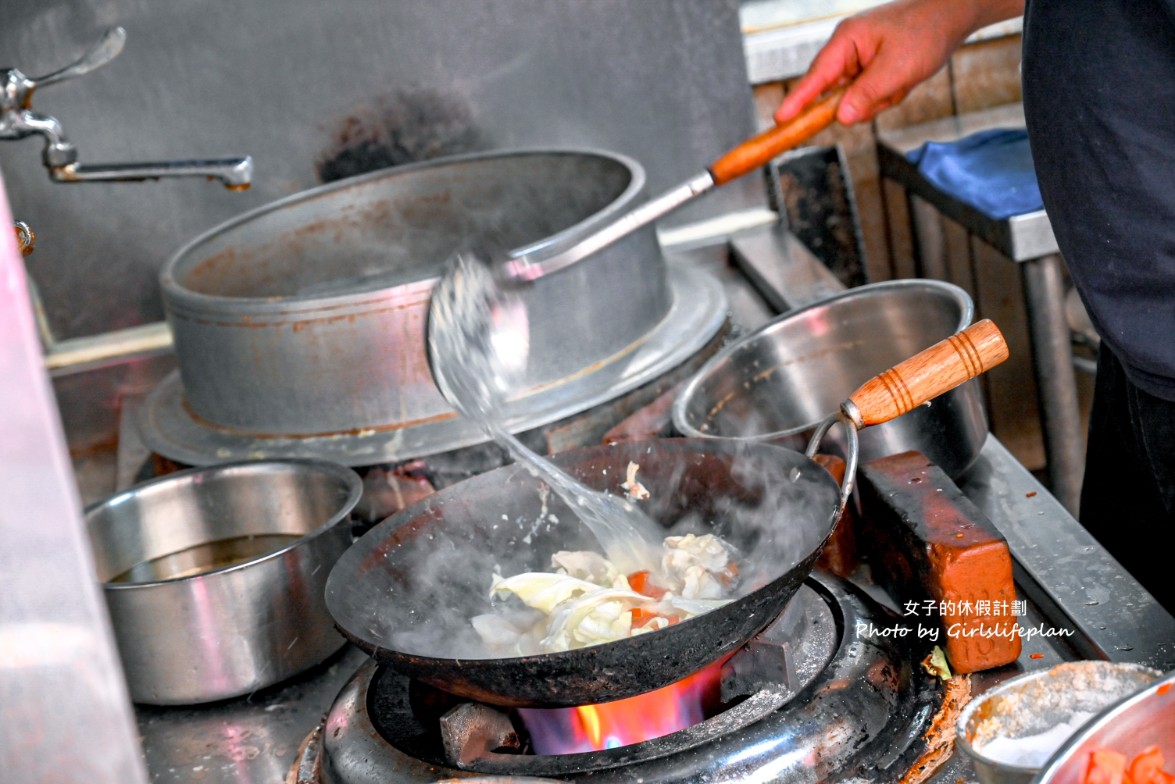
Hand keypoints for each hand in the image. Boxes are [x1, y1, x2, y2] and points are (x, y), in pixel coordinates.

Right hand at [775, 0, 1022, 125]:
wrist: (951, 15)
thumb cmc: (926, 32)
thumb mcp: (899, 68)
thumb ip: (867, 94)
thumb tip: (842, 118)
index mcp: (846, 41)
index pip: (815, 77)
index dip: (798, 101)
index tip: (780, 120)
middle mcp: (846, 49)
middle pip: (834, 94)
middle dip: (864, 101)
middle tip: (891, 90)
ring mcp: (857, 59)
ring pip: (854, 98)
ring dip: (880, 98)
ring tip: (903, 81)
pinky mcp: (868, 67)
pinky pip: (868, 95)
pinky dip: (886, 94)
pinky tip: (903, 81)